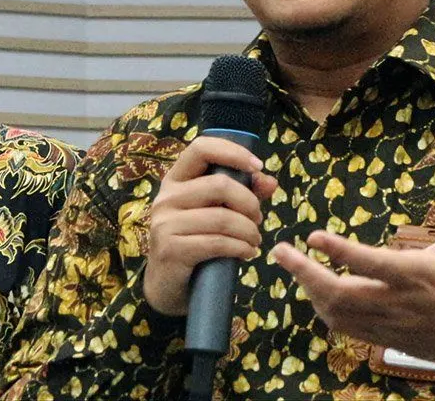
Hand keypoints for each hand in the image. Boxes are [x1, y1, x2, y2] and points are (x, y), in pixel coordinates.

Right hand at [143, 137, 277, 315]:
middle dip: (250, 203)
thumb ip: (245, 192)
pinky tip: (248, 253)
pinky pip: (217, 242)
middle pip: (221, 185)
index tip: (257, 167)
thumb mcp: (219, 211)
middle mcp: (166, 197)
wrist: (169, 286)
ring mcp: (164, 223)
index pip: (201, 148)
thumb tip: (270, 181)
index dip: (233, 152)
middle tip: (258, 220)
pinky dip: (241, 247)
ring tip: (255, 240)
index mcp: (177, 180)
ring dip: (249, 231)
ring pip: (223, 217)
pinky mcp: (170, 249)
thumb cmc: (197, 241)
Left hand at [273, 149, 434, 367]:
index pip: (371, 263)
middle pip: (341, 294)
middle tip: (280, 251)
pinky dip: (326, 310)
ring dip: (310, 291)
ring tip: (295, 266)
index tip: (313, 235)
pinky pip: (347, 328)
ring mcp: (390, 324)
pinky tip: (316, 292)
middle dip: (305, 273)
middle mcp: (400, 302)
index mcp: (419, 274)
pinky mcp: (386, 339)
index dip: (339, 251)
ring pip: (338, 314)